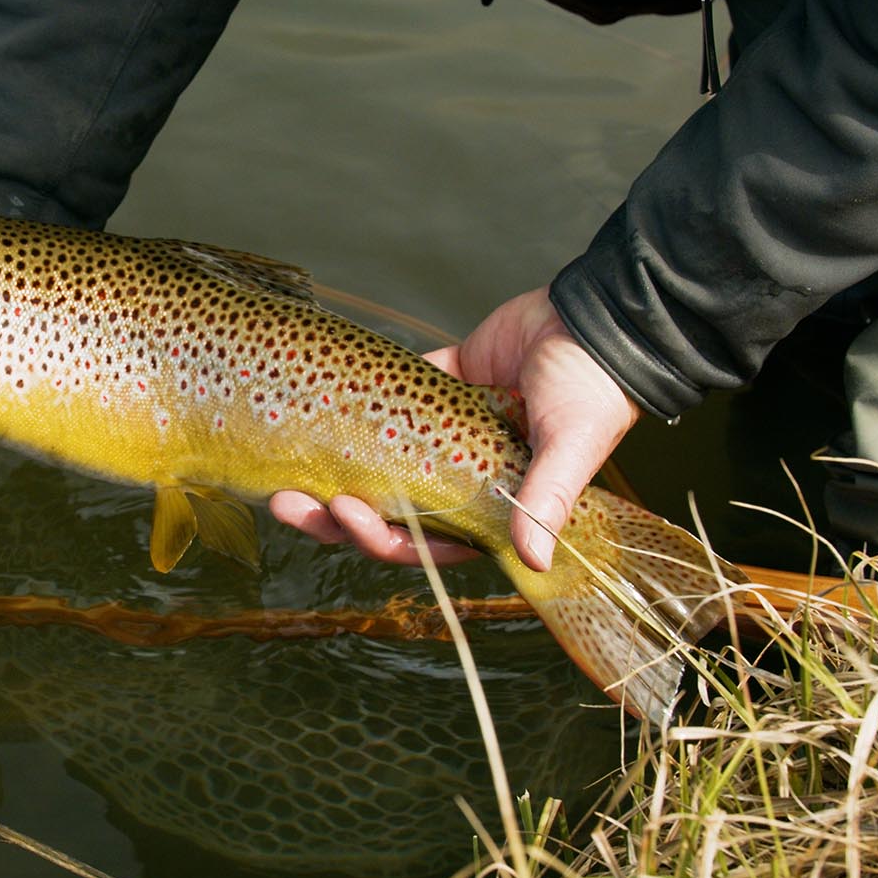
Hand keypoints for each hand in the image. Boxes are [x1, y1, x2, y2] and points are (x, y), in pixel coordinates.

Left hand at [271, 288, 640, 571]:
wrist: (595, 317)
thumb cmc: (592, 390)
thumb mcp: (571, 446)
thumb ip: (545, 498)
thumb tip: (531, 560)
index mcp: (489, 506)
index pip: (423, 541)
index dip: (380, 538)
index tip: (346, 514)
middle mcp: (456, 478)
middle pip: (383, 511)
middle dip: (334, 516)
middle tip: (286, 502)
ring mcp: (438, 433)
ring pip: (371, 463)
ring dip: (328, 469)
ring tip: (282, 467)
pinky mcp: (433, 386)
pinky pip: (381, 400)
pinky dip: (348, 406)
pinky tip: (308, 408)